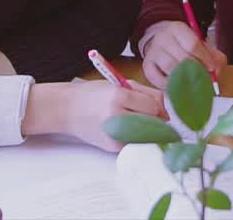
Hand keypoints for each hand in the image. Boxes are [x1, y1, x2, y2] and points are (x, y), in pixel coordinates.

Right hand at [23, 81, 168, 151]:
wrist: (67, 109)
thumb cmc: (94, 94)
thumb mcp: (119, 84)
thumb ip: (145, 94)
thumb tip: (166, 113)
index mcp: (118, 96)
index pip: (153, 105)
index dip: (155, 105)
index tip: (151, 105)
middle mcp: (116, 115)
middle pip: (153, 121)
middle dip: (154, 117)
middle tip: (144, 114)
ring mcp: (114, 133)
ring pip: (147, 134)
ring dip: (147, 128)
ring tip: (136, 121)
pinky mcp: (113, 147)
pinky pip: (136, 142)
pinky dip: (136, 137)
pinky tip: (126, 129)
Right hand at [140, 20, 227, 88]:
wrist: (163, 43)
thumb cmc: (185, 45)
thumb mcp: (201, 44)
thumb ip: (213, 56)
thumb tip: (216, 72)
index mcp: (177, 29)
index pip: (192, 44)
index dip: (204, 58)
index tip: (211, 68)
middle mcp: (162, 38)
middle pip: (182, 57)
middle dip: (196, 70)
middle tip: (204, 78)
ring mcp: (153, 52)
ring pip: (170, 68)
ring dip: (184, 79)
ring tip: (192, 83)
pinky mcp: (146, 66)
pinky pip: (157, 79)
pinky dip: (169, 85)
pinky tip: (177, 86)